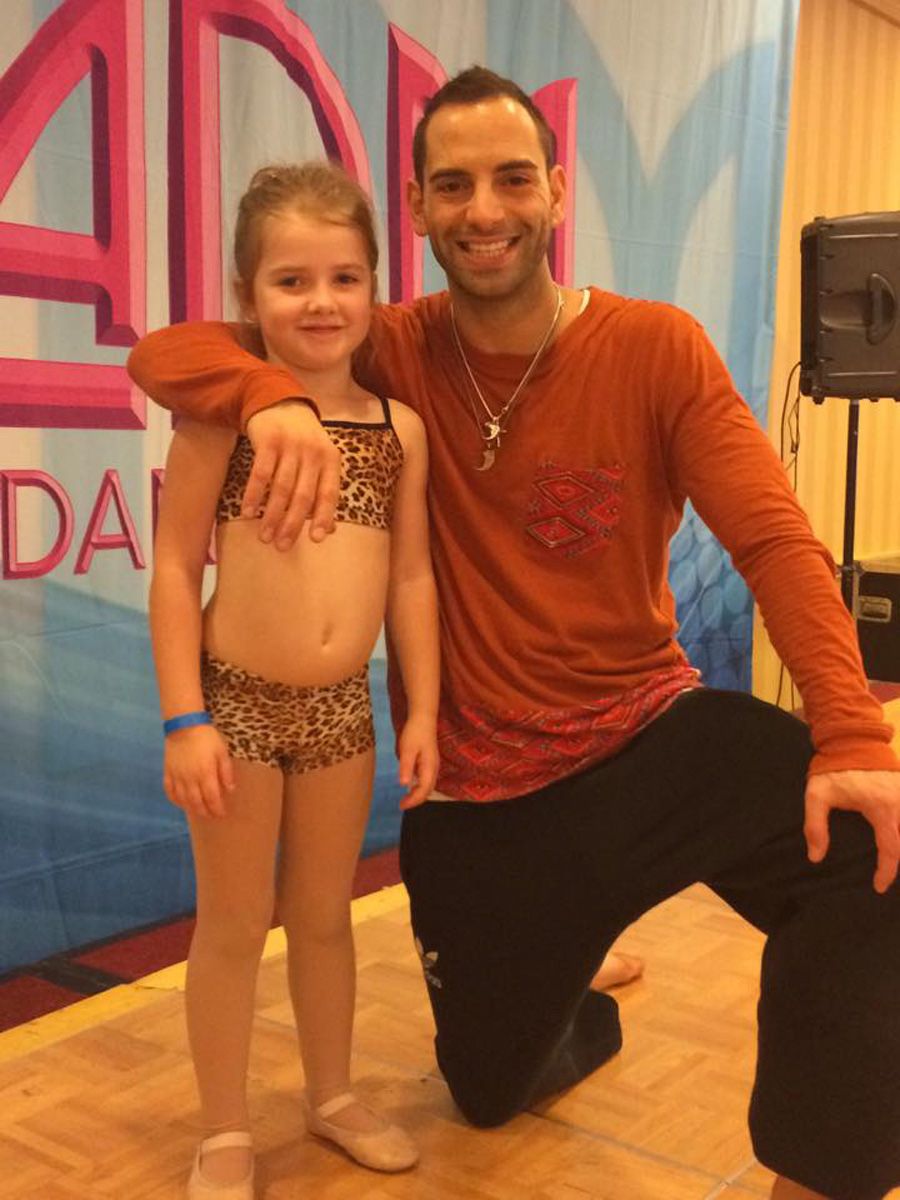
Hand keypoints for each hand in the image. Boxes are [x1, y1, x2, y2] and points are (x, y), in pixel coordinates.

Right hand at [163, 724, 235, 818]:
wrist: (184, 725)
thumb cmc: (207, 738)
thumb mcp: (222, 752)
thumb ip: (226, 772)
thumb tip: (230, 789)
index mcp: (205, 774)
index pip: (212, 798)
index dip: (217, 809)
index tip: (222, 814)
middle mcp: (190, 779)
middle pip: (197, 803)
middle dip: (206, 812)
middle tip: (212, 816)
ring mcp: (177, 776)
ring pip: (183, 800)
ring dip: (192, 809)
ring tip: (199, 812)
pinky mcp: (168, 772)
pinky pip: (169, 791)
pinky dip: (175, 800)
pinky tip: (182, 803)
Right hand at [244, 401, 340, 548]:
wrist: (278, 401)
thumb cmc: (301, 441)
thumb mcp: (318, 460)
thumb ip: (323, 492)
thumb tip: (331, 531)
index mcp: (330, 459)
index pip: (329, 493)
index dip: (324, 517)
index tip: (316, 540)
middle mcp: (313, 451)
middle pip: (303, 495)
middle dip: (292, 524)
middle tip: (281, 546)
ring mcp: (291, 444)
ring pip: (281, 488)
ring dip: (271, 515)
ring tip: (264, 536)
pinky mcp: (268, 440)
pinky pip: (260, 474)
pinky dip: (253, 495)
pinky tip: (247, 512)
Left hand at [397, 715, 438, 809]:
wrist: (423, 718)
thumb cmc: (414, 733)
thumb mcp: (407, 750)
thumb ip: (406, 767)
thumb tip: (404, 785)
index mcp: (429, 767)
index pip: (423, 790)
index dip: (413, 800)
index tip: (401, 805)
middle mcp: (434, 768)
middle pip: (428, 790)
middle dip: (416, 800)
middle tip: (401, 804)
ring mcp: (433, 765)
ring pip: (428, 785)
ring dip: (418, 794)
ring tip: (405, 799)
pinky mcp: (430, 762)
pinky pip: (427, 779)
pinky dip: (419, 787)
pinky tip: (410, 785)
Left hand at [805, 769, 899, 892]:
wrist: (851, 739)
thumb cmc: (834, 768)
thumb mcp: (817, 796)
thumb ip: (815, 826)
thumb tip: (816, 857)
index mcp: (882, 808)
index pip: (892, 848)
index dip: (887, 871)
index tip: (878, 886)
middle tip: (886, 877)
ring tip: (891, 861)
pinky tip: (896, 839)